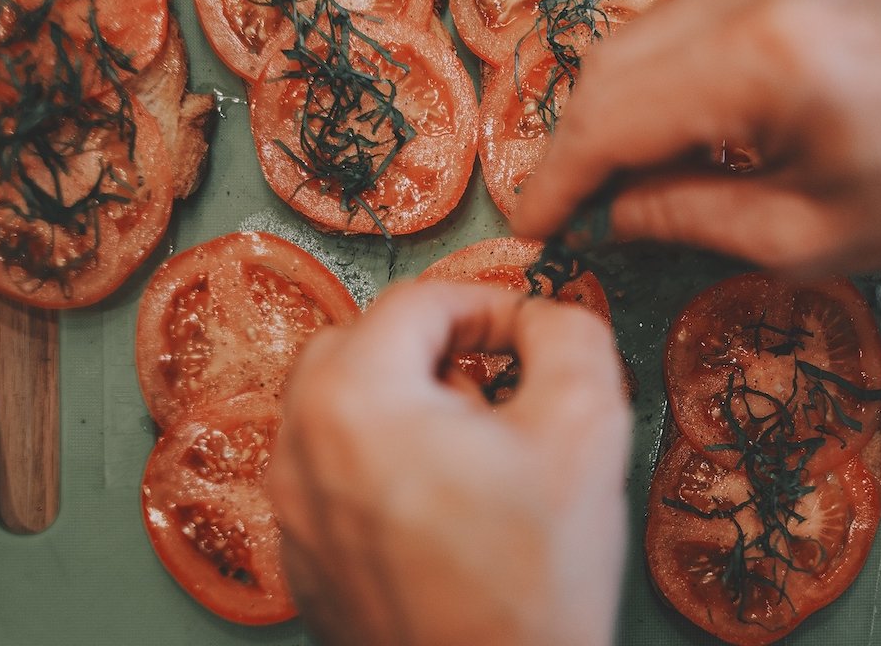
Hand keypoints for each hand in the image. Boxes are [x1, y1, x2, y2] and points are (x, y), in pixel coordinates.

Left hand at [268, 281, 630, 645]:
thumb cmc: (532, 578)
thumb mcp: (585, 426)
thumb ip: (569, 336)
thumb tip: (542, 317)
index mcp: (357, 399)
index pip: (417, 302)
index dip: (486, 303)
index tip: (526, 332)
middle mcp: (303, 448)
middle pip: (360, 344)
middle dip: (431, 347)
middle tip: (490, 385)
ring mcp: (295, 510)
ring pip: (337, 407)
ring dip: (401, 400)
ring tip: (467, 446)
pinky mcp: (306, 558)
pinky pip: (330, 472)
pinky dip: (377, 458)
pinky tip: (438, 500)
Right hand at [511, 0, 880, 274]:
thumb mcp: (809, 238)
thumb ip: (686, 218)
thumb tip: (608, 217)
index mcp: (766, 60)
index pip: (611, 117)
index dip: (557, 179)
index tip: (531, 228)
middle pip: (612, 67)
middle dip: (575, 146)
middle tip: (567, 212)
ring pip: (641, 41)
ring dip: (611, 113)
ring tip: (608, 184)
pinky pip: (687, 28)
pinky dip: (657, 85)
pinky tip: (662, 137)